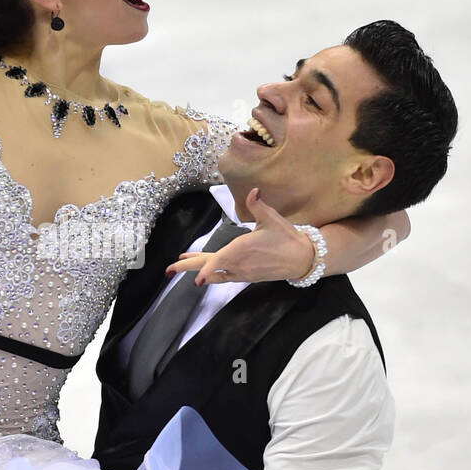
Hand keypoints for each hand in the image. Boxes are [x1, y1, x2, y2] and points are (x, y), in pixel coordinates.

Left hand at [165, 187, 314, 285]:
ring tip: (181, 264)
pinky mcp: (246, 276)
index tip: (195, 278)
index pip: (220, 260)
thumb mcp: (273, 218)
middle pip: (209, 267)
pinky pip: (224, 277)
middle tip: (168, 270)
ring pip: (214, 272)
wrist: (302, 258)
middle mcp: (239, 263)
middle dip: (188, 269)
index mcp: (242, 248)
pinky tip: (204, 274)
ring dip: (197, 269)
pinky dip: (212, 275)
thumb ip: (258, 205)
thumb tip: (253, 191)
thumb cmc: (287, 237)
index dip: (206, 268)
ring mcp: (242, 272)